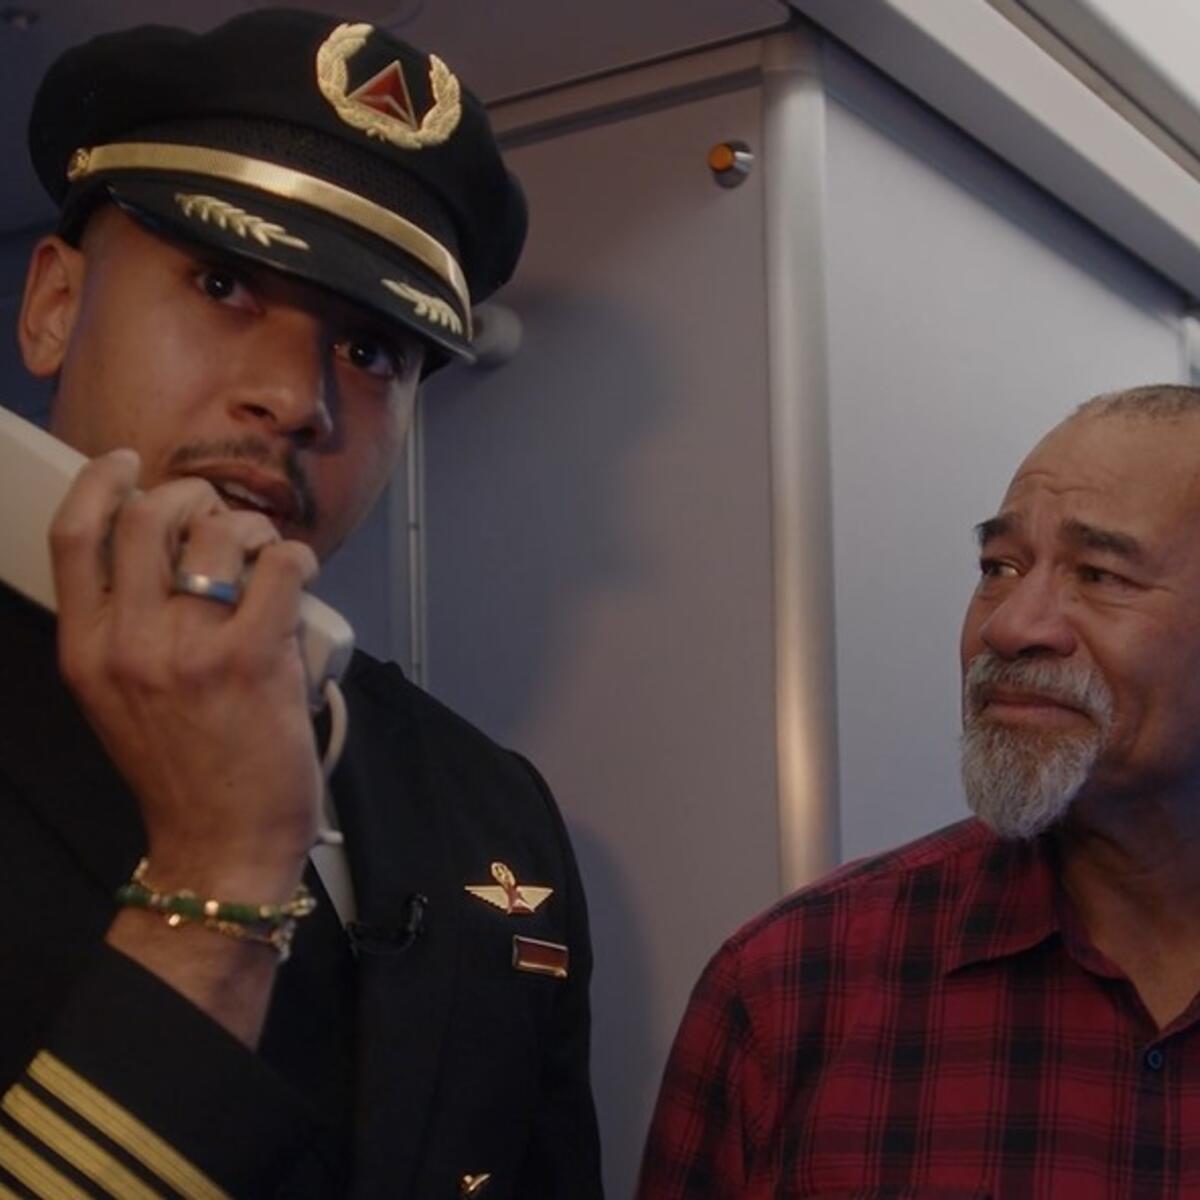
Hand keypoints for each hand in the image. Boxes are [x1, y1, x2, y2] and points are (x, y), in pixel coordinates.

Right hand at [50, 449, 321, 898]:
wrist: (218, 843)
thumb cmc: (181, 770)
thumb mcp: (120, 699)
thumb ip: (128, 630)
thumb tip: (171, 556)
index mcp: (86, 649)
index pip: (73, 537)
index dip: (99, 482)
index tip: (125, 463)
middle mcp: (127, 642)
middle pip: (147, 516)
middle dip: (192, 495)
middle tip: (221, 516)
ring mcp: (188, 649)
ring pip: (218, 532)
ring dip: (252, 529)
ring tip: (266, 558)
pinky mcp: (252, 658)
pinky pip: (280, 566)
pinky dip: (296, 557)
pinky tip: (299, 574)